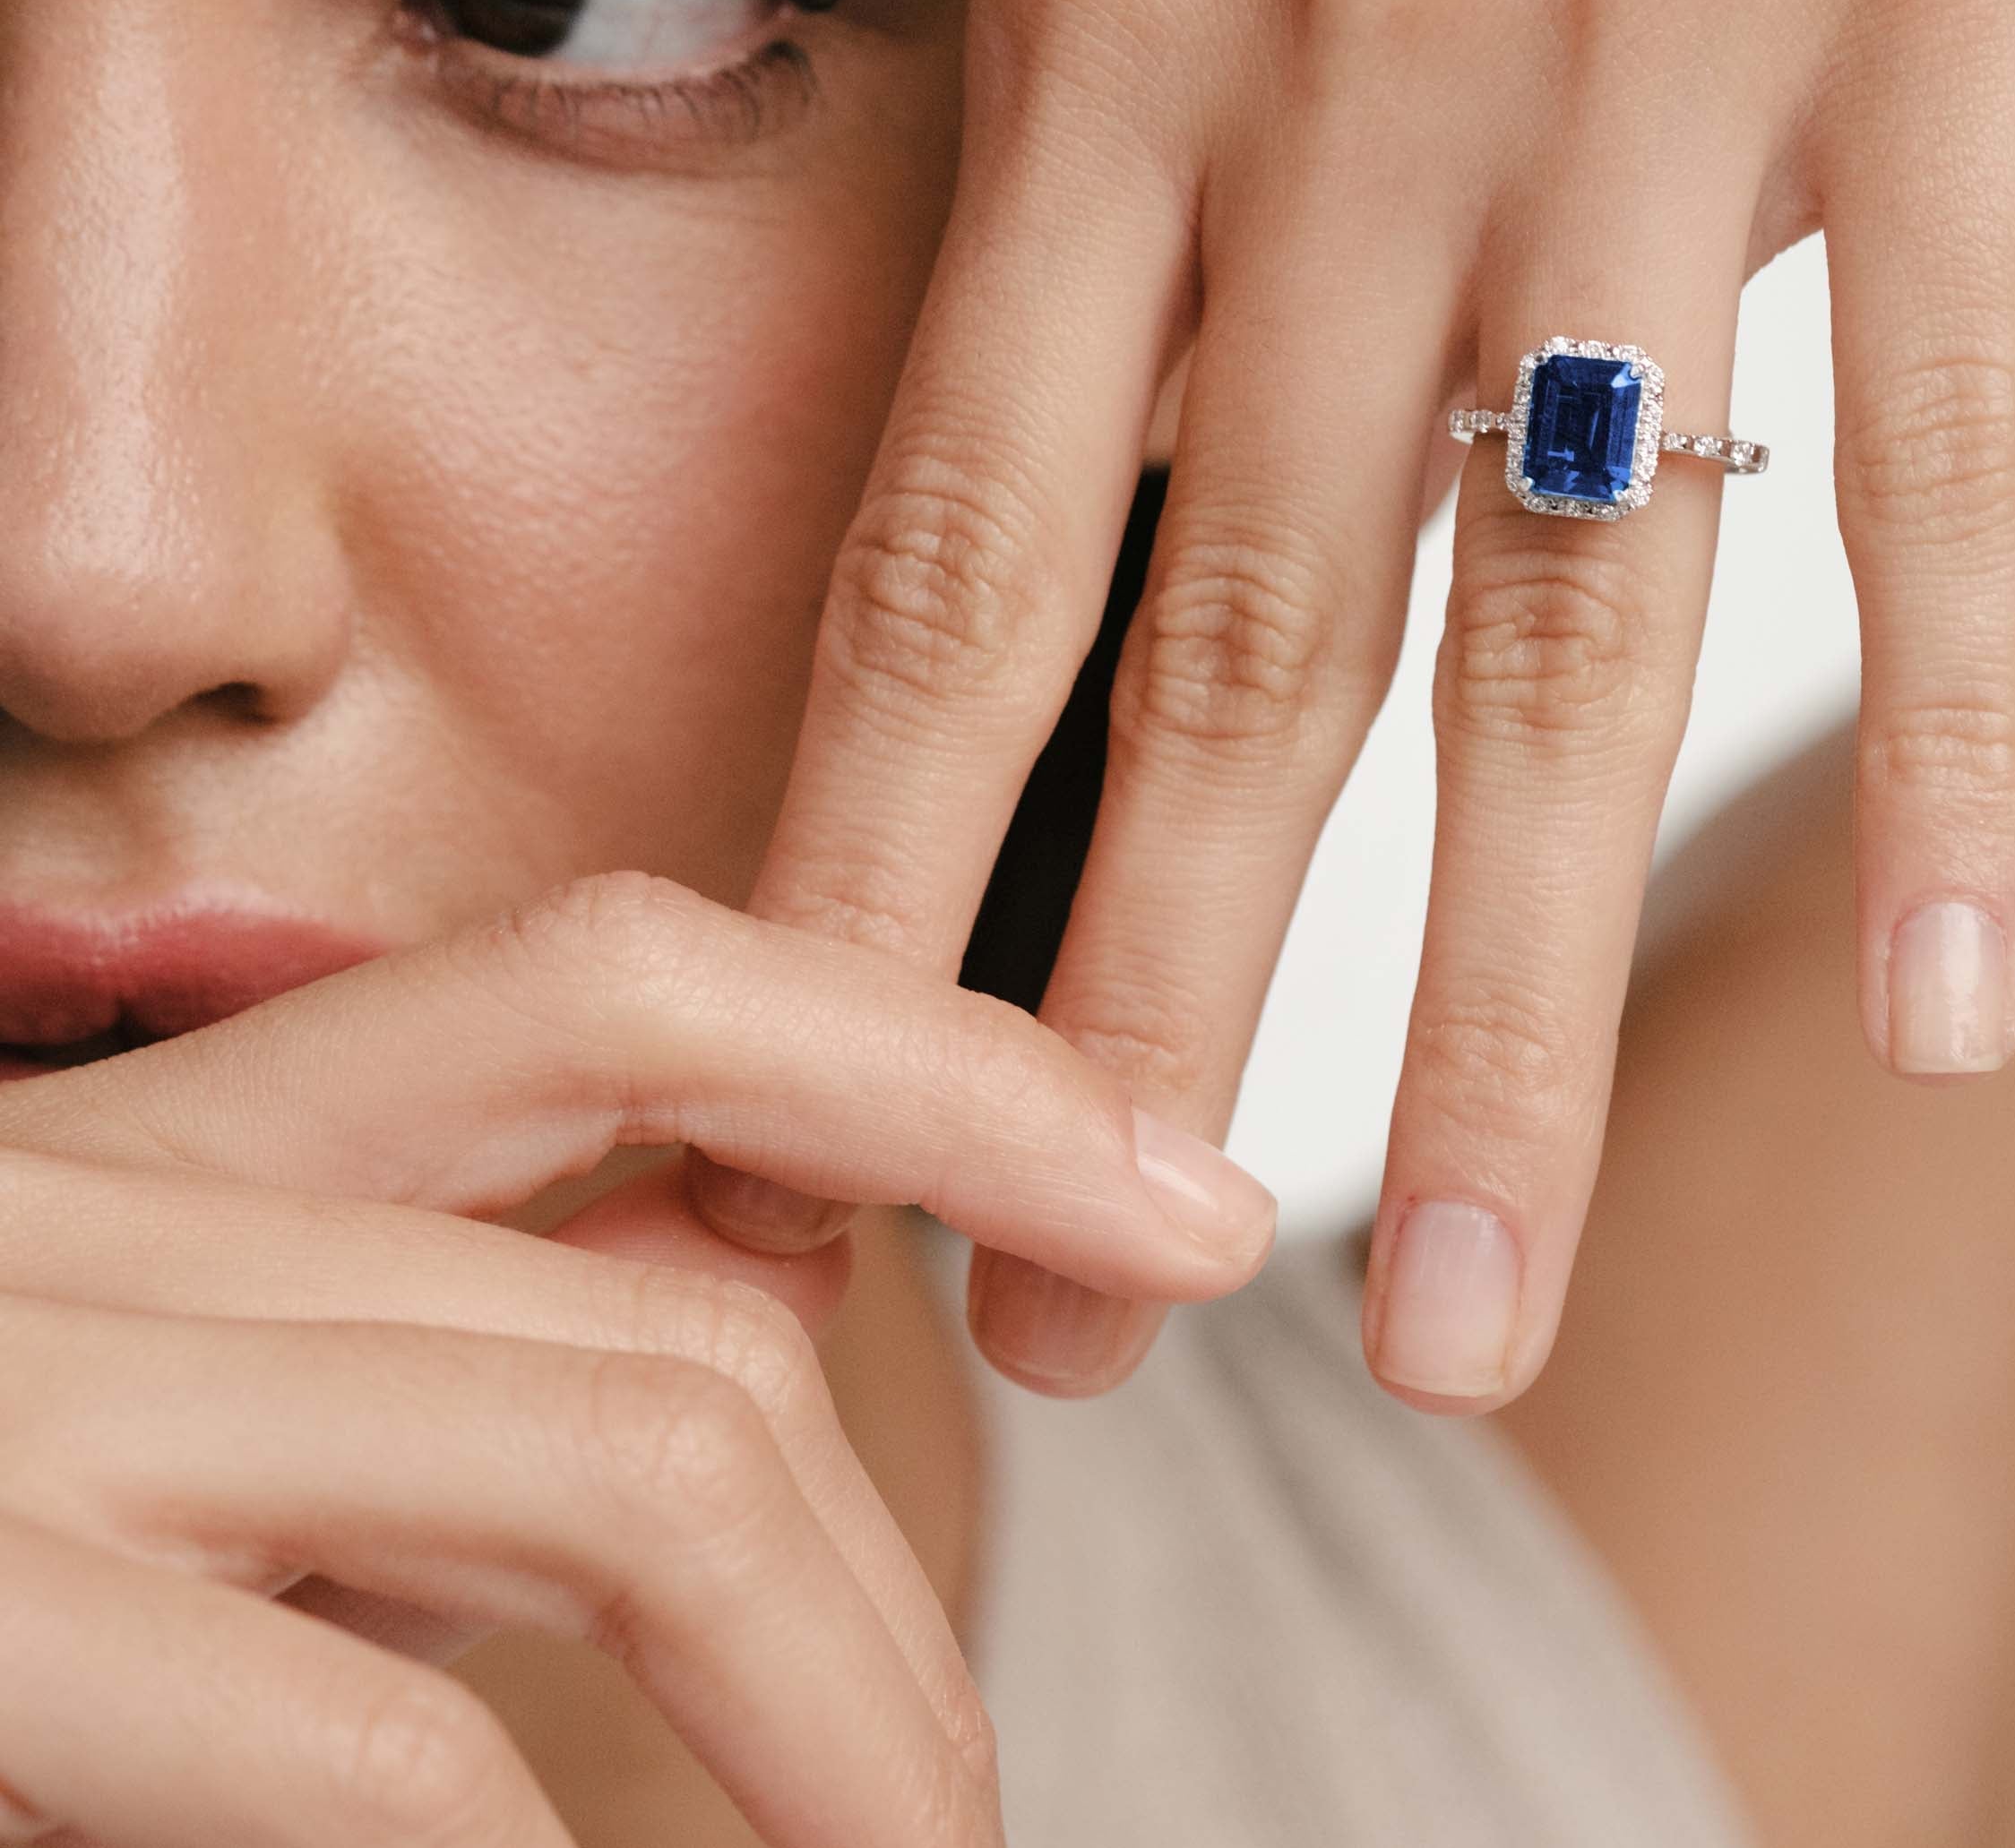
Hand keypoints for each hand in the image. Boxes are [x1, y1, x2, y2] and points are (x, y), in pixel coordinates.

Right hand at [0, 871, 1273, 1845]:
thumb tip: (694, 1356)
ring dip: (838, 1708)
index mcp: (170, 1145)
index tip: (1167, 1187)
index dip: (938, 1062)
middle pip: (687, 1269)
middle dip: (919, 1532)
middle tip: (1001, 1759)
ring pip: (629, 1447)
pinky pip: (374, 1738)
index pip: (639, 988)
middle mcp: (108, 1214)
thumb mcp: (127, 1389)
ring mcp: (21, 1393)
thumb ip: (380, 1363)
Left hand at [721, 0, 2014, 1407]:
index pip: (959, 556)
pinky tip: (1942, 1014)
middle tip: (1066, 1344)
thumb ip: (1117, 224)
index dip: (876, 883)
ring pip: (1568, 632)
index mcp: (1117, 37)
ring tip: (1455, 1320)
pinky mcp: (1962, 8)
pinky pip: (1959, 447)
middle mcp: (1360, 75)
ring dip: (1501, 1022)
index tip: (820, 1138)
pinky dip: (1946, 745)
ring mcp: (1668, 56)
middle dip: (1130, 1043)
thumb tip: (1084, 572)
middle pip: (1233, 669)